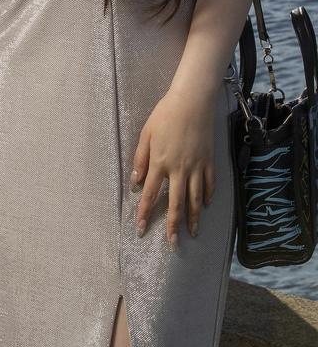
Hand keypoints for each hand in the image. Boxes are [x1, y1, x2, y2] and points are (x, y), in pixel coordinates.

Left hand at [130, 90, 214, 247]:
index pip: (151, 195)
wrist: (192, 102)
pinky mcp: (209, 162)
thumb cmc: (165, 115)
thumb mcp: (146, 134)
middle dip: (173, 226)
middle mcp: (178, 169)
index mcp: (160, 163)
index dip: (145, 214)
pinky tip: (205, 207)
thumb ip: (141, 159)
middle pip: (176, 204)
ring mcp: (196, 167)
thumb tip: (136, 183)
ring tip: (192, 233)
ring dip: (193, 219)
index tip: (141, 230)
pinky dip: (207, 197)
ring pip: (195, 199)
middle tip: (173, 244)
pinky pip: (209, 185)